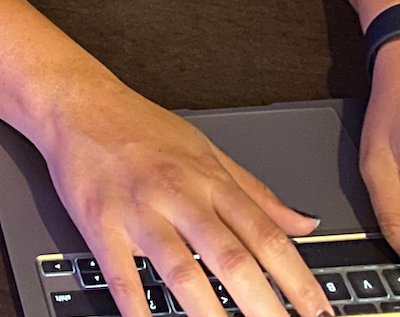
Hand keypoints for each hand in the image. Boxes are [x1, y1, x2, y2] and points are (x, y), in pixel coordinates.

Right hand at [36, 75, 334, 316]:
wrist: (79, 103)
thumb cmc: (142, 128)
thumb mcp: (208, 152)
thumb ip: (257, 193)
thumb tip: (306, 223)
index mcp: (211, 180)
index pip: (266, 236)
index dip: (298, 279)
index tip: (320, 312)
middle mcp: (180, 195)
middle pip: (231, 257)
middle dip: (264, 305)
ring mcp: (140, 211)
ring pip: (181, 270)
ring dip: (209, 313)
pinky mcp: (101, 224)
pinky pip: (121, 273)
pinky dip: (136, 306)